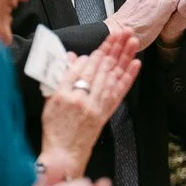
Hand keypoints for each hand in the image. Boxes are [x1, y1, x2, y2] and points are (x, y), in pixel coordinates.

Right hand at [38, 29, 140, 179]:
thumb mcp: (50, 101)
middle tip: (125, 32)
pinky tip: (136, 64)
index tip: (109, 38)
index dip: (99, 50)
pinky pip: (119, 92)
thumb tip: (74, 58)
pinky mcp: (105, 113)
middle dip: (114, 47)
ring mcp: (95, 106)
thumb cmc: (55, 128)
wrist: (64, 153)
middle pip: (101, 67)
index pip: (83, 66)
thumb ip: (61, 78)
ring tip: (133, 41)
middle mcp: (81, 98)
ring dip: (124, 57)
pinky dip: (128, 77)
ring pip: (112, 76)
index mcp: (63, 93)